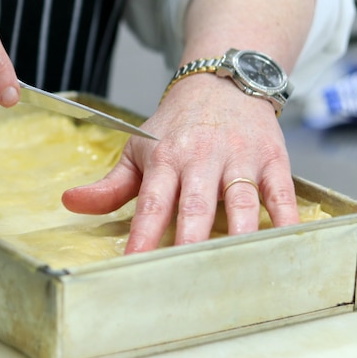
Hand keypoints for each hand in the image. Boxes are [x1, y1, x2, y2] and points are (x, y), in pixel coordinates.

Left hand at [61, 73, 299, 251]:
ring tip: (233, 266)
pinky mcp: (273, 160)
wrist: (221, 83)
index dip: (144, 234)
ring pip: (242, 200)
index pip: (152, 202)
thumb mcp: (138, 149)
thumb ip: (110, 185)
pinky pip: (282, 193)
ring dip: (239, 233)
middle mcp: (202, 158)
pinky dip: (285, 219)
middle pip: (196, 205)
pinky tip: (283, 243)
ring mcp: (239, 159)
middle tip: (184, 274)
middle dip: (190, 240)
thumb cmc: (176, 126)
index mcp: (165, 158)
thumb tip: (70, 203)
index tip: (135, 262)